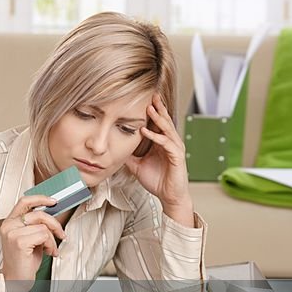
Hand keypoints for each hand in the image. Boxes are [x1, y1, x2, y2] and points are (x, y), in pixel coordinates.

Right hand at [0, 195, 65, 284]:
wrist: (17, 281)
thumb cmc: (24, 262)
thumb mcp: (31, 238)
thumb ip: (37, 225)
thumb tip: (52, 215)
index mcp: (9, 222)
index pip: (25, 202)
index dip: (40, 198)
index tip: (53, 201)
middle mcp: (9, 226)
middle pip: (39, 213)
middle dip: (55, 224)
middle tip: (61, 234)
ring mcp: (12, 233)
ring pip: (43, 226)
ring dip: (52, 239)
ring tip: (51, 249)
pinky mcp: (19, 241)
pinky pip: (43, 236)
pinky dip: (50, 245)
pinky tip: (48, 253)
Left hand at [124, 93, 193, 215]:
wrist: (169, 197)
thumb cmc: (157, 181)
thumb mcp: (137, 165)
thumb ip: (128, 155)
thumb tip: (113, 149)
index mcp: (162, 143)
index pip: (158, 123)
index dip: (153, 111)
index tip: (144, 99)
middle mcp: (170, 143)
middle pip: (164, 121)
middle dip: (158, 108)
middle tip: (152, 95)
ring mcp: (175, 149)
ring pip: (167, 129)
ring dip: (158, 119)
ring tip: (149, 108)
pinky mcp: (177, 157)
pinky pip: (167, 144)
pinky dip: (156, 137)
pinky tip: (147, 131)